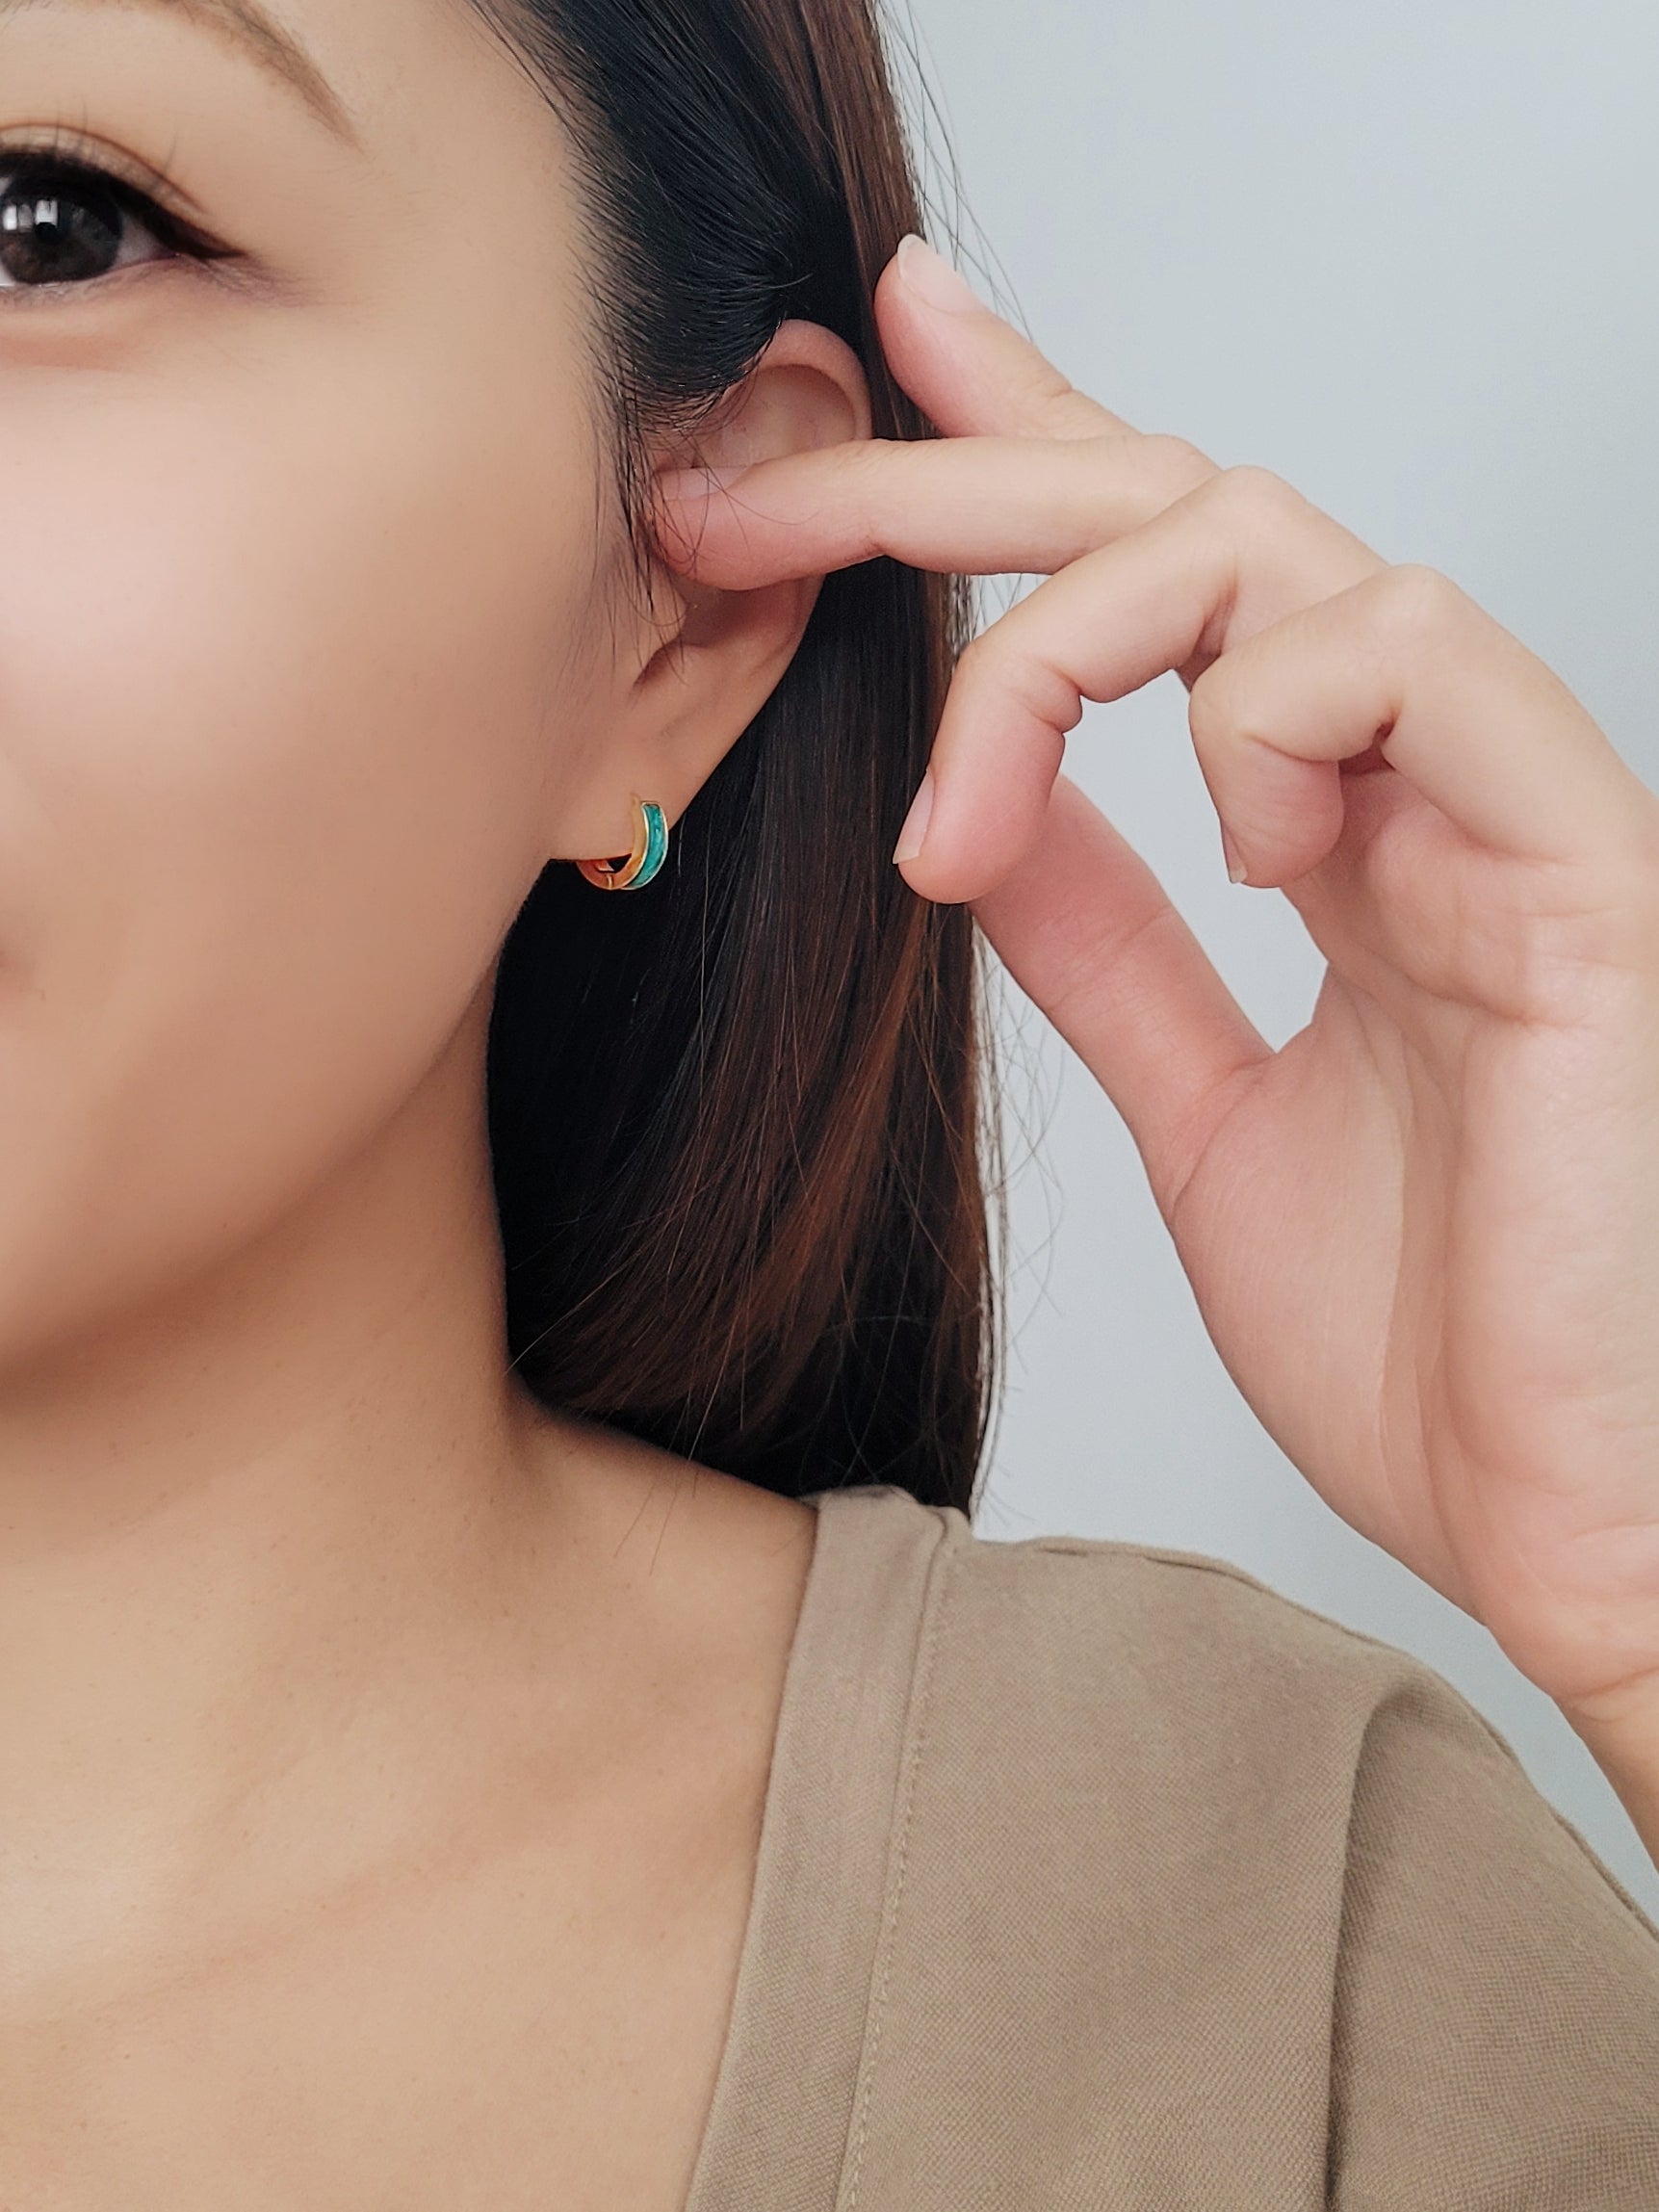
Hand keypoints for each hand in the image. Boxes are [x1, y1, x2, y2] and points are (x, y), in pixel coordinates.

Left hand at [657, 237, 1658, 1852]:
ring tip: (975, 807)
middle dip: (965, 475)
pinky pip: (1409, 652)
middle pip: (1193, 518)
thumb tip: (984, 807)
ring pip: (1280, 546)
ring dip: (1073, 631)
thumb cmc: (1432, 1351)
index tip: (878, 363)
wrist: (1583, 1524)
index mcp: (1338, 840)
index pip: (1168, 588)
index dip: (1025, 454)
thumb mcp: (1202, 1116)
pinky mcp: (1577, 866)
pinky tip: (1240, 852)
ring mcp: (1502, 812)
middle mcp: (1417, 792)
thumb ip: (1108, 947)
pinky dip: (1262, 717)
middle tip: (781, 489)